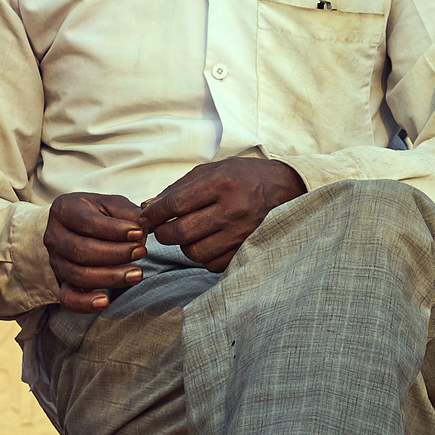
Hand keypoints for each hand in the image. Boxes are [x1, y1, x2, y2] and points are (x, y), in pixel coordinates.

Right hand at [46, 192, 145, 313]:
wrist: (75, 228)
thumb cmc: (97, 214)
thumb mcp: (111, 204)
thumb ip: (126, 212)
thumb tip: (144, 222)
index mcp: (64, 210)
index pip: (87, 222)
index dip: (114, 230)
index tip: (138, 234)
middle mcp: (54, 236)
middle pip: (81, 250)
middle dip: (115, 254)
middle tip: (141, 252)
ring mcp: (55, 260)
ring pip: (78, 274)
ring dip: (109, 277)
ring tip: (136, 274)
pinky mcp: (61, 281)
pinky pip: (67, 298)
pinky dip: (84, 303)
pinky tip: (105, 301)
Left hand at [137, 158, 303, 272]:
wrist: (287, 187)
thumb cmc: (244, 176)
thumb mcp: (212, 170)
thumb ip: (178, 188)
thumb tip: (148, 207)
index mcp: (222, 183)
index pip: (175, 204)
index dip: (154, 214)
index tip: (146, 217)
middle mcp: (234, 209)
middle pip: (181, 232)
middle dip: (163, 233)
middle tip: (162, 228)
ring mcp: (243, 232)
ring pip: (195, 252)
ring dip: (183, 246)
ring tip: (188, 234)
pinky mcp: (249, 249)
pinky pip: (213, 264)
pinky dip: (203, 257)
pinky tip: (207, 243)